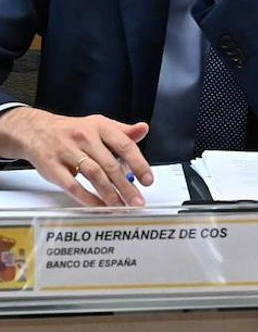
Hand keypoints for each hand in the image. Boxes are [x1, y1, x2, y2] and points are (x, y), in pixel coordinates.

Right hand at [0, 107, 153, 206]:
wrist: (35, 130)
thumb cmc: (73, 130)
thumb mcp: (99, 125)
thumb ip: (123, 131)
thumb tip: (144, 129)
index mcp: (99, 126)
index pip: (124, 145)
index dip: (138, 164)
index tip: (148, 180)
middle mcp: (84, 137)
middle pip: (110, 165)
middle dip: (126, 186)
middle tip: (137, 201)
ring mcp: (67, 151)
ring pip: (93, 175)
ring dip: (109, 194)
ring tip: (121, 206)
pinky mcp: (52, 166)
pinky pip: (72, 185)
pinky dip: (87, 198)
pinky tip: (99, 206)